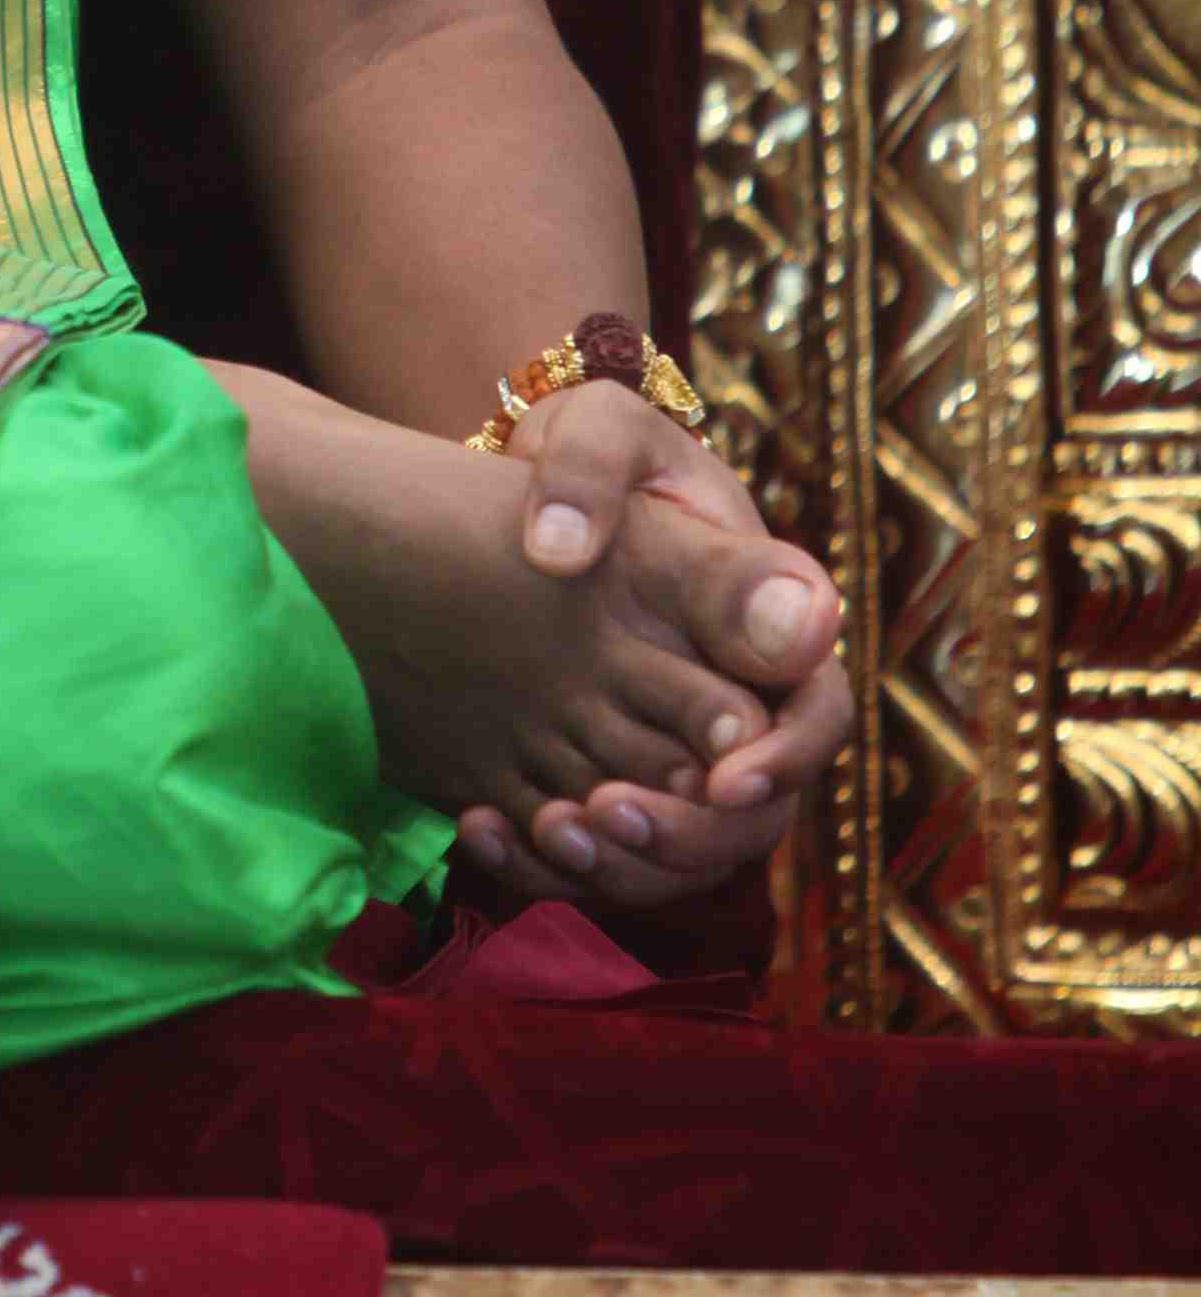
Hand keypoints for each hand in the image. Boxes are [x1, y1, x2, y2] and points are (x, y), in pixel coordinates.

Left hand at [456, 379, 845, 914]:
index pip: (814, 712)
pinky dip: (549, 862)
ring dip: (624, 865)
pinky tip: (483, 830)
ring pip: (683, 853)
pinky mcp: (609, 780)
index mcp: (766, 623)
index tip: (723, 778)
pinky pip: (604, 852)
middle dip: (692, 833)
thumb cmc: (581, 453)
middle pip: (756, 812)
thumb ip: (591, 474)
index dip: (784, 759)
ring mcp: (676, 753)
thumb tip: (567, 554)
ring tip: (548, 831)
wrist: (519, 497)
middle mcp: (737, 703)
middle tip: (609, 815)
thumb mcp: (597, 431)